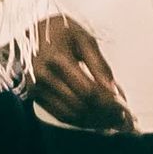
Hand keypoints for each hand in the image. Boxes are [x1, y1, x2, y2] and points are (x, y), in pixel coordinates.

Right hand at [27, 15, 133, 132]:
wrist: (26, 30)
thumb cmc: (59, 29)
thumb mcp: (82, 37)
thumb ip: (99, 64)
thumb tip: (114, 91)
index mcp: (57, 58)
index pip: (88, 90)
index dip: (108, 102)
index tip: (126, 108)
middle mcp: (43, 76)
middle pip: (81, 105)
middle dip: (105, 115)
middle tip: (125, 120)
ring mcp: (36, 88)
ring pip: (71, 115)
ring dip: (95, 122)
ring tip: (114, 123)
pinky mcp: (34, 96)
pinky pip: (61, 115)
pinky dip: (80, 122)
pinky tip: (96, 121)